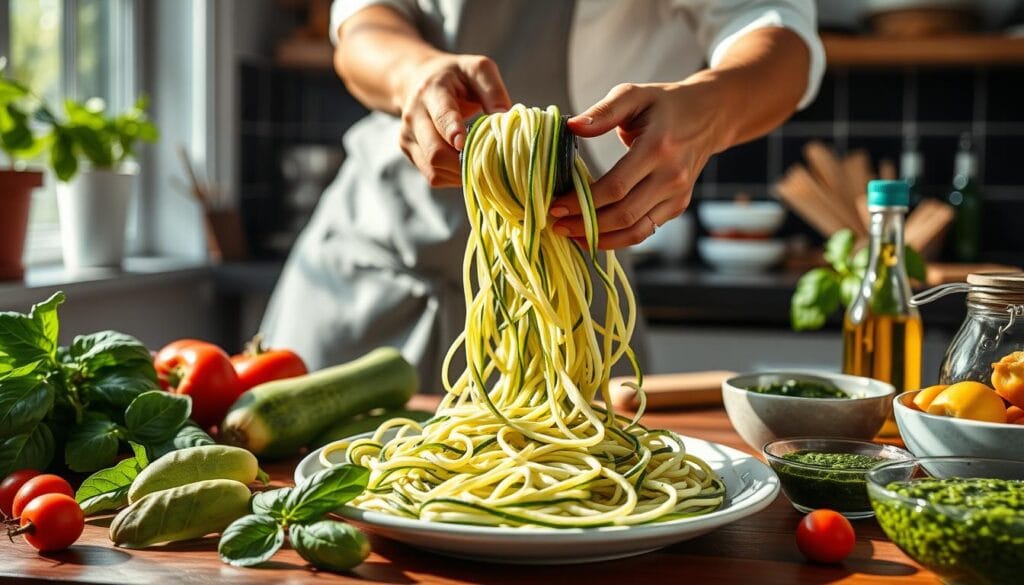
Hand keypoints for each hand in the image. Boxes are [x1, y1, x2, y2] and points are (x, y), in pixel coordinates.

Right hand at [398, 54, 510, 186]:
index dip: (453, 131)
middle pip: (435, 151)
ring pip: (434, 169)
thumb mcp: (476, 69)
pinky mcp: (409, 151)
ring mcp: (408, 136)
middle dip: (464, 163)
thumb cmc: (456, 76)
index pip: (442, 115)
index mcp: (432, 91)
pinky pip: (433, 176)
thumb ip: (492, 89)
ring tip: (481, 165)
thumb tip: (505, 116)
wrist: (419, 80)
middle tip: (491, 164)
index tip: (464, 144)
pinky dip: (453, 178)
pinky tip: (466, 167)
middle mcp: (414, 115)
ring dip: (460, 174)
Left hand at [549, 80, 726, 248]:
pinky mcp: (678, 206)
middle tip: (557, 225)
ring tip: (572, 236)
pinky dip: (618, 239)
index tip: (555, 205)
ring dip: (600, 238)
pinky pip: (645, 231)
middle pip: (623, 214)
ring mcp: (677, 195)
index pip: (615, 186)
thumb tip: (572, 126)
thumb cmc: (664, 103)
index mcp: (657, 148)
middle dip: (586, 224)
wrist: (710, 115)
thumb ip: (604, 111)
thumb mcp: (634, 94)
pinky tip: (595, 235)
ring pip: (635, 231)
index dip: (583, 201)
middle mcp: (671, 176)